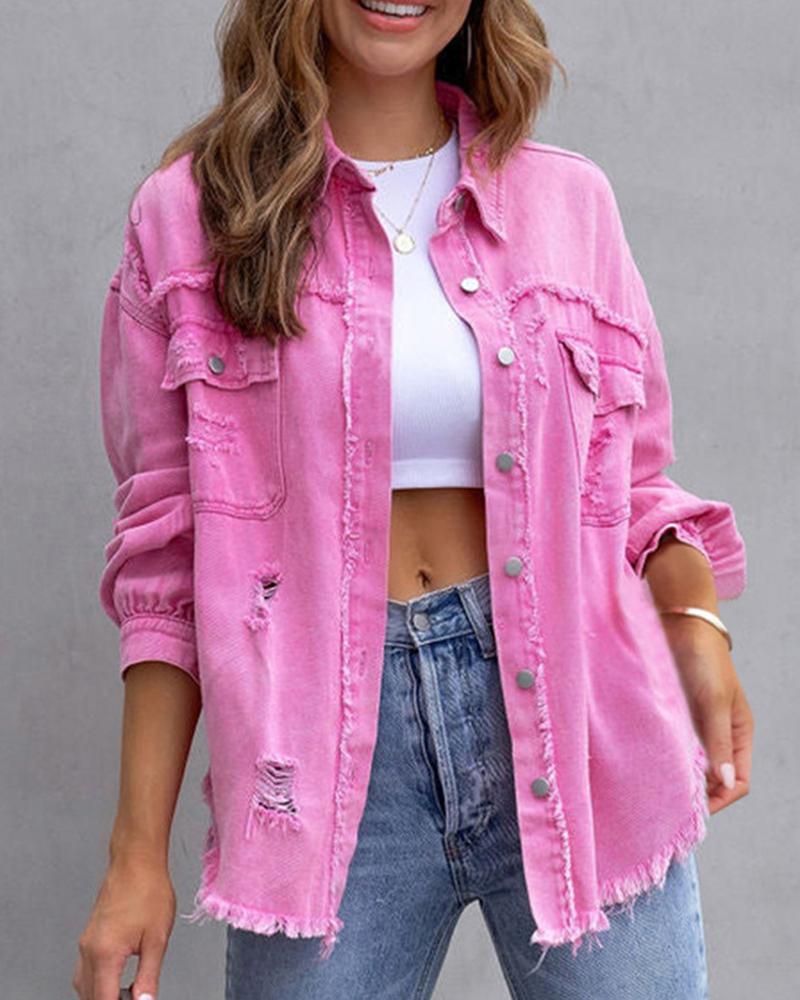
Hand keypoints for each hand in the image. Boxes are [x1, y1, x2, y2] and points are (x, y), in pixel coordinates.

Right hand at [72, 851, 174, 999]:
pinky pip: (85, 970)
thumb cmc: (148, 889)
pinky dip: (98, 982)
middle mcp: (89, 950)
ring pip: (84, 986)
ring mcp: (86, 943)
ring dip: (102, 995)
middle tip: (135, 998)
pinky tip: (116, 980)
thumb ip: (148, 977)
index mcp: (104, 954)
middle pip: (90, 997)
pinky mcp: (89, 936)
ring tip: (128, 994)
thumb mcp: (157, 938)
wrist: (136, 860)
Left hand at [661, 615, 753, 814]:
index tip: (695, 809)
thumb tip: (727, 782)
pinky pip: (674, 747)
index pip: (739, 782)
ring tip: (659, 788)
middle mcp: (719, 734)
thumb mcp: (714, 701)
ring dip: (680, 777)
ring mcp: (697, 726)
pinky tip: (650, 763)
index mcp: (740, 733)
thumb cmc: (704, 658)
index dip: (721, 799)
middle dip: (698, 793)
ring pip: (692, 764)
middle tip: (671, 804)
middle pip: (714, 778)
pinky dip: (666, 758)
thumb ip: (719, 742)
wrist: (681, 624)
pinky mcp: (676, 716)